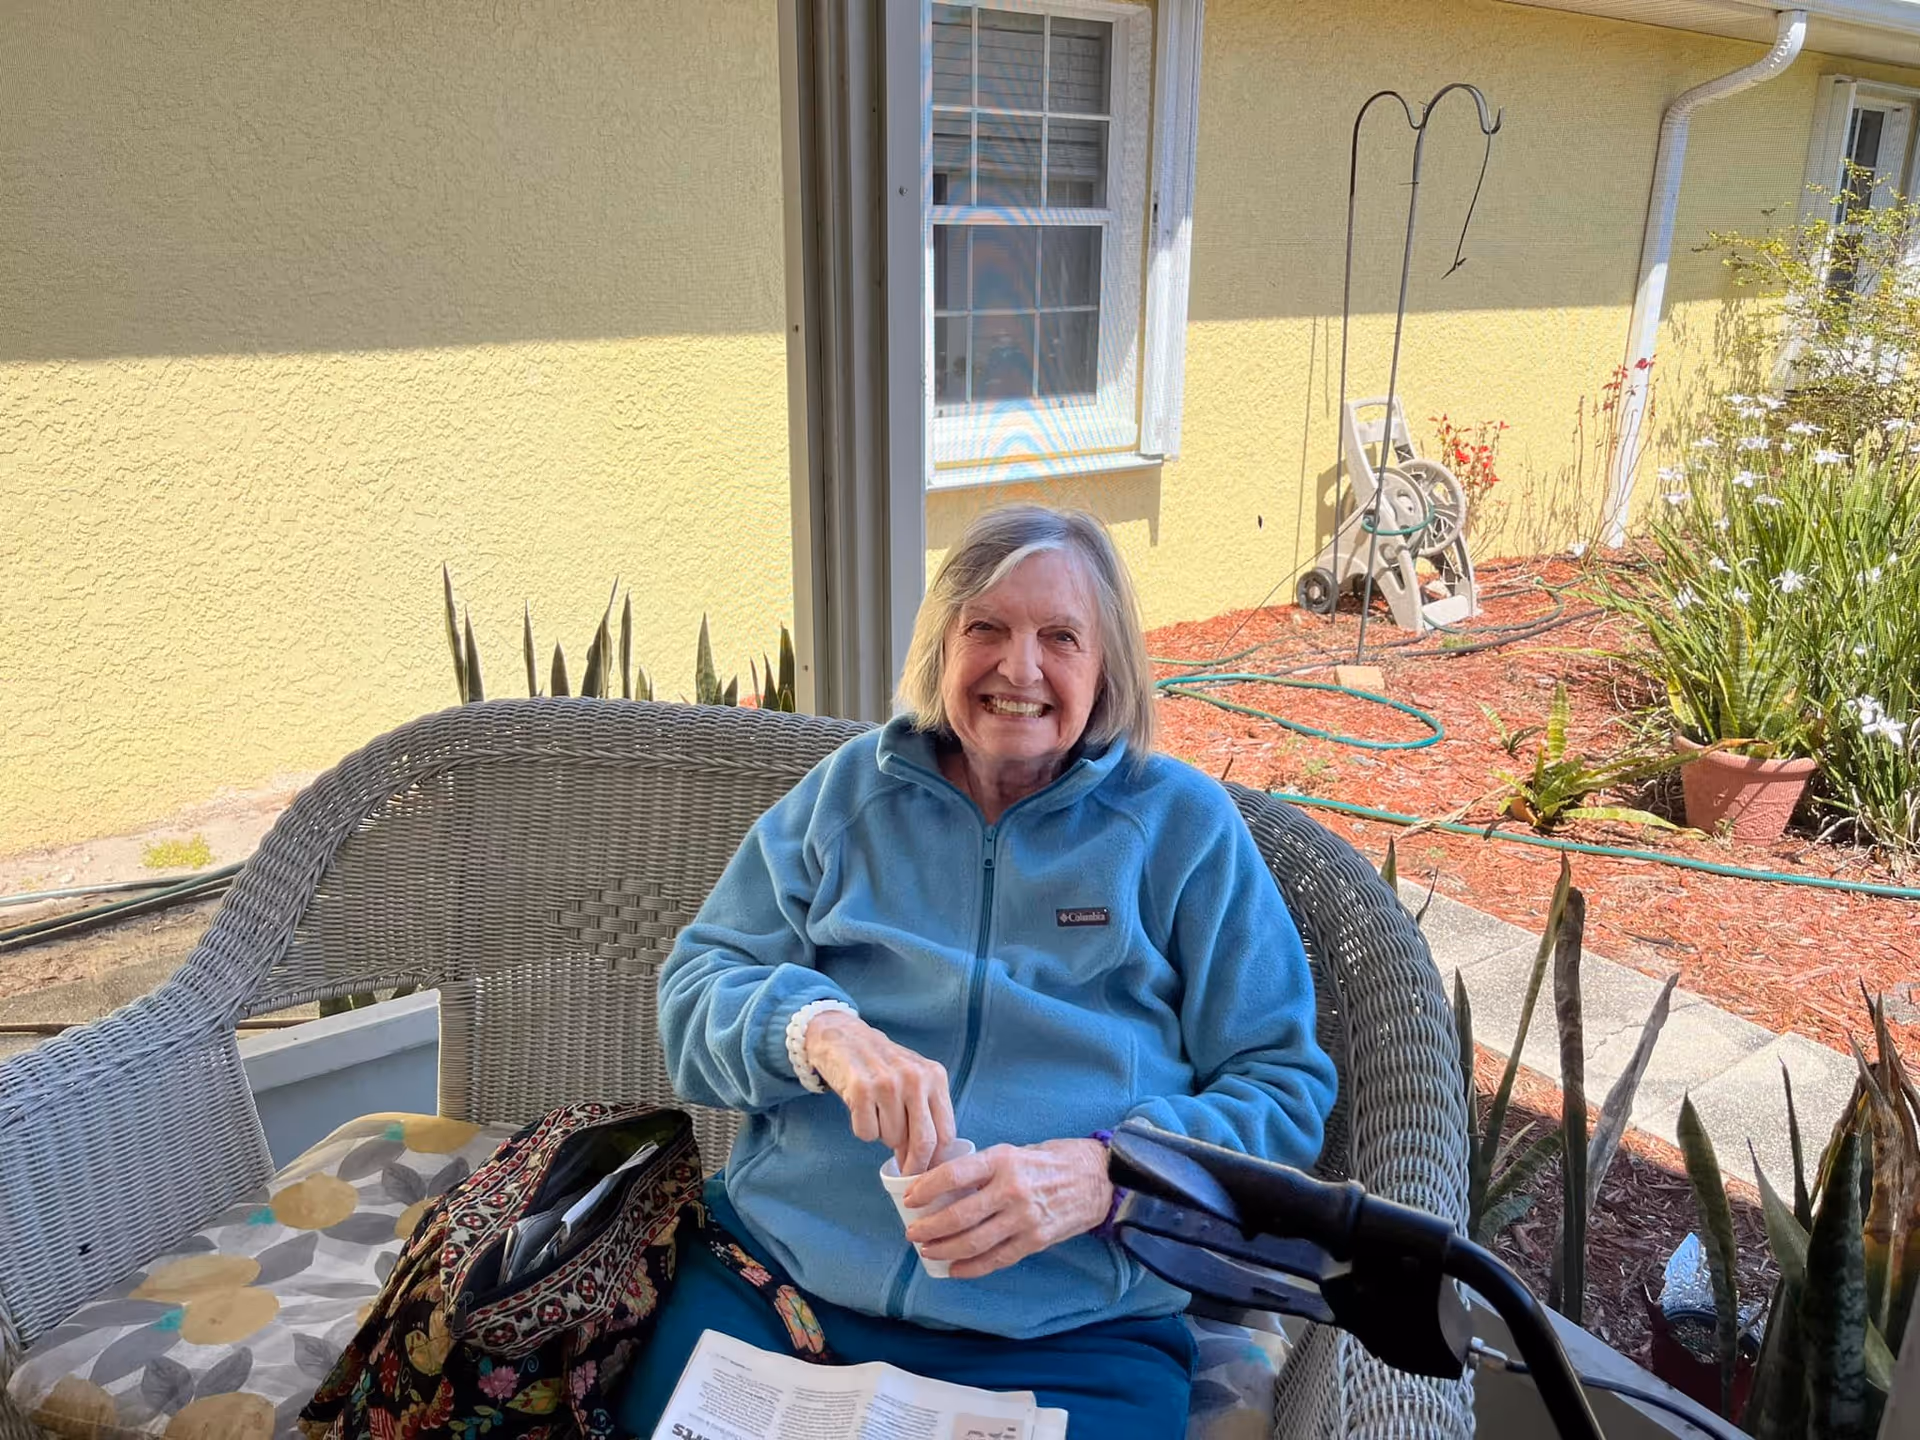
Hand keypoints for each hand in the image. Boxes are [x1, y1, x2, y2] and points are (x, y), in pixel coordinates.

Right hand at [805, 1010, 956, 1174]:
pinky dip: (862, 1129)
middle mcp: (915, 1078)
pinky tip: (861, 1108)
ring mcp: (888, 1083)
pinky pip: (866, 1133)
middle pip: (924, 1142)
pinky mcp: (861, 1090)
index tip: (929, 1172)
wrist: (844, 1037)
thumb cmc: (882, 1066)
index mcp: (935, 1077)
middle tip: (905, 1174)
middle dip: (914, 1165)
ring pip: (891, 1140)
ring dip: (883, 1137)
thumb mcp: (915, 1079)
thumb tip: (929, 1161)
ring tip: (877, 1112)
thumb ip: (925, 1114)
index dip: (937, 1160)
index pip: (946, 1132)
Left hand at [903, 1139, 1111, 1279]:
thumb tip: (946, 1186)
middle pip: (959, 1215)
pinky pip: (996, 1259)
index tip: (910, 1198)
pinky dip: (972, 1267)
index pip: (954, 1174)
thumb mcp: (1016, 1151)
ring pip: (974, 1241)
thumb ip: (985, 1169)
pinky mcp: (1035, 1240)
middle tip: (912, 1233)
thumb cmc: (1053, 1160)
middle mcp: (1012, 1189)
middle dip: (929, 1227)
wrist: (1099, 1178)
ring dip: (944, 1249)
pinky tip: (954, 1269)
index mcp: (1003, 1160)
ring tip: (927, 1250)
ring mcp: (1024, 1218)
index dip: (926, 1188)